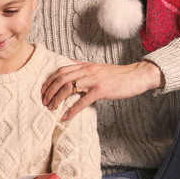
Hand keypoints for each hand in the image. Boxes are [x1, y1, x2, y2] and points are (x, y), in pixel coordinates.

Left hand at [41, 60, 162, 120]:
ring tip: (51, 108)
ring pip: (68, 88)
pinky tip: (66, 116)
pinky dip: (72, 109)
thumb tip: (70, 62)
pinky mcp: (101, 90)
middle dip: (49, 90)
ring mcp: (93, 80)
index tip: (43, 90)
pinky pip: (82, 101)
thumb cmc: (117, 74)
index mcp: (85, 66)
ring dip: (57, 99)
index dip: (49, 80)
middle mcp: (87, 70)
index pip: (61, 70)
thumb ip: (83, 66)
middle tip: (44, 101)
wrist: (136, 76)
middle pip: (61, 78)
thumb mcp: (97, 66)